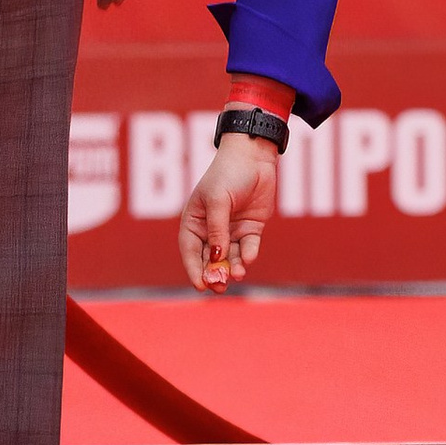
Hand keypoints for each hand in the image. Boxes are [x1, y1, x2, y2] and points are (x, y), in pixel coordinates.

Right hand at [179, 135, 280, 290]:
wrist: (254, 157)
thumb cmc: (228, 173)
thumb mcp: (217, 200)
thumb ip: (217, 230)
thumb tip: (216, 257)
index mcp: (194, 221)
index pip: (190, 251)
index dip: (194, 269)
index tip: (201, 285)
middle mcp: (211, 229)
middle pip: (210, 259)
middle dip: (215, 274)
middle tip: (220, 287)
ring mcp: (231, 230)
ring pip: (231, 257)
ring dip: (233, 268)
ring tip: (238, 274)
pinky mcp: (250, 228)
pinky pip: (248, 247)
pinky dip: (248, 255)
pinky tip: (249, 258)